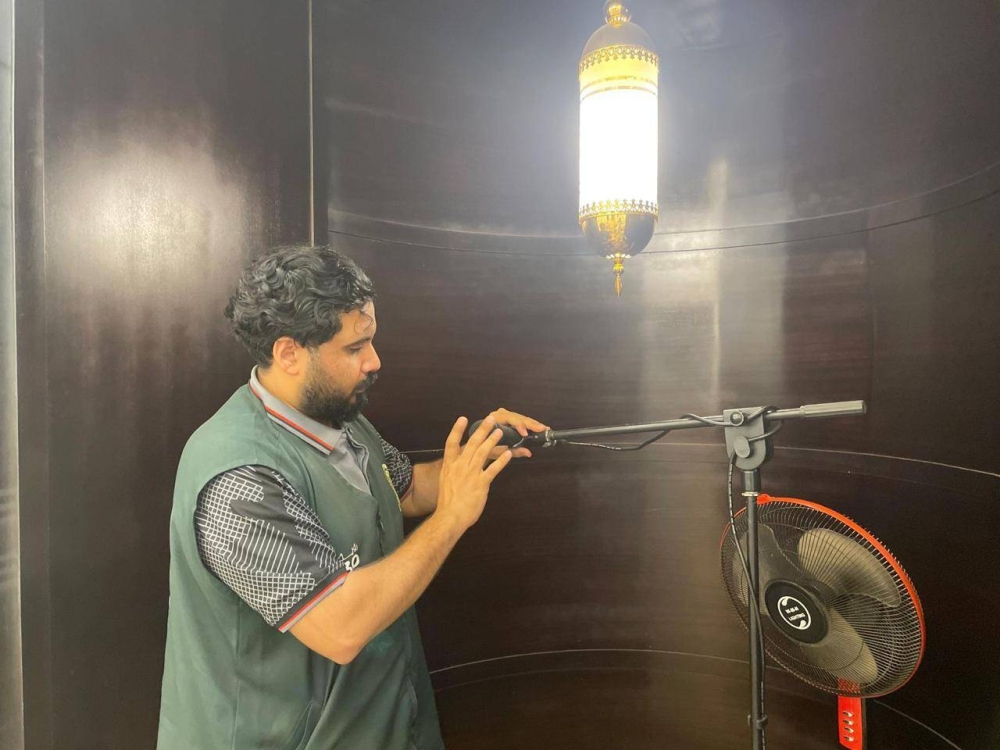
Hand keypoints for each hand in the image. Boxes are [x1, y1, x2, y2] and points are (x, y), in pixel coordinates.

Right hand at [435, 417, 512, 531]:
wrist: (450, 516)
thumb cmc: (447, 503)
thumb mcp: (446, 482)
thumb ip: (453, 472)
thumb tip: (459, 467)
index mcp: (449, 466)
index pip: (451, 443)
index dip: (457, 430)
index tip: (463, 418)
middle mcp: (460, 466)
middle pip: (471, 444)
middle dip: (482, 430)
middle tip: (490, 419)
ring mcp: (471, 474)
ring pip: (483, 452)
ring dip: (493, 440)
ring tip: (500, 432)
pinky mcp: (481, 483)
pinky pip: (493, 469)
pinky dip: (501, 460)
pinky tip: (508, 453)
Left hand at [485, 408, 549, 458]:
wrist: (477, 444)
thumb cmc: (484, 448)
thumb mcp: (497, 452)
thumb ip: (512, 451)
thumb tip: (528, 452)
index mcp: (494, 420)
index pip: (508, 419)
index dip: (518, 425)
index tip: (526, 433)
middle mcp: (499, 414)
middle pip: (517, 416)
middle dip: (530, 423)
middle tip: (542, 429)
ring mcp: (505, 415)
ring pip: (521, 417)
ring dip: (532, 423)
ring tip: (543, 428)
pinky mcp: (509, 418)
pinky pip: (521, 419)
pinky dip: (530, 424)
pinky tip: (538, 427)